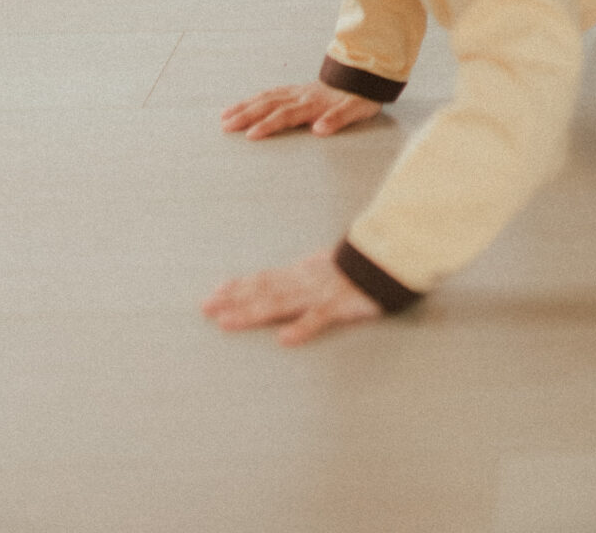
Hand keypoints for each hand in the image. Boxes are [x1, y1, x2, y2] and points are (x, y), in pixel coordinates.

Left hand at [203, 248, 382, 346]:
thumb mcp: (325, 268)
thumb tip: (278, 281)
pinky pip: (318, 318)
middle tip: (205, 308)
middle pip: (263, 290)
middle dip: (233, 300)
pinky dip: (301, 328)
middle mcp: (304, 280)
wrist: (390, 255)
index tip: (213, 293)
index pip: (264, 279)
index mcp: (302, 273)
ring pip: (280, 303)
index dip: (238, 286)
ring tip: (227, 322)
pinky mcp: (340, 306)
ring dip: (252, 312)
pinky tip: (284, 340)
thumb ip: (302, 276)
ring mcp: (320, 292)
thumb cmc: (359, 267)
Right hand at [220, 80, 382, 139]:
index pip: (285, 115)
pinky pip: (273, 92)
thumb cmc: (361, 96)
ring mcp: (298, 91)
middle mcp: (302, 95)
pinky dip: (257, 98)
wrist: (366, 73)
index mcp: (313, 103)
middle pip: (269, 104)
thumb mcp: (357, 110)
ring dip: (245, 106)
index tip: (250, 135)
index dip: (268, 125)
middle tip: (224, 126)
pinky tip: (248, 102)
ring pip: (267, 97)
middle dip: (245, 115)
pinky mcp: (299, 89)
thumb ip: (338, 119)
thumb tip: (319, 130)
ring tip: (225, 115)